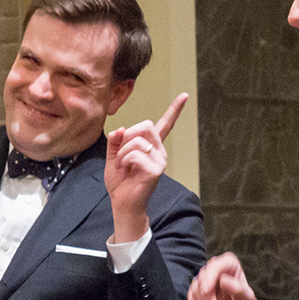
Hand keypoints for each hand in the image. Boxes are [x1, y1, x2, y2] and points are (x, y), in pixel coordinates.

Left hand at [105, 92, 187, 241]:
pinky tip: (126, 170)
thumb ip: (115, 142)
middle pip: (146, 125)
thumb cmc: (120, 183)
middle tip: (122, 154)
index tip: (185, 95)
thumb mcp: (113, 157)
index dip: (174, 110)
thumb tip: (120, 129)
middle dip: (127, 136)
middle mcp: (160, 152)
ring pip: (138, 140)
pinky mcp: (156, 170)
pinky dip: (124, 160)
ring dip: (123, 151)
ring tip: (123, 165)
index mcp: (151, 147)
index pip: (165, 125)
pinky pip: (135, 153)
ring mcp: (160, 161)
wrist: (122, 204)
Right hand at [187, 252, 263, 299]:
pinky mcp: (197, 290)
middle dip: (208, 299)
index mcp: (230, 265)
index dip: (210, 276)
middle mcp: (216, 269)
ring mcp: (205, 280)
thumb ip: (238, 290)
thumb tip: (223, 280)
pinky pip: (190, 297)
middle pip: (203, 278)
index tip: (206, 291)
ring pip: (195, 289)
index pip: (217, 264)